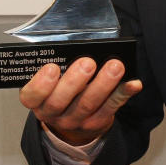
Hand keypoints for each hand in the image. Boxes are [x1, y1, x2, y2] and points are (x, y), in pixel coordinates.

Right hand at [19, 58, 142, 145]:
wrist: (72, 121)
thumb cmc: (60, 89)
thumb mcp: (51, 80)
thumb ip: (59, 63)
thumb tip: (76, 42)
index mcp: (37, 100)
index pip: (32, 96)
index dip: (41, 83)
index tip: (52, 67)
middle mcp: (53, 113)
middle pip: (61, 101)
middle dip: (75, 81)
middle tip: (87, 62)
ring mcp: (75, 121)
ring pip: (88, 104)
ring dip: (103, 83)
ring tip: (115, 66)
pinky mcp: (97, 122)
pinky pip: (111, 107)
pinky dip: (123, 93)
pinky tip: (133, 83)